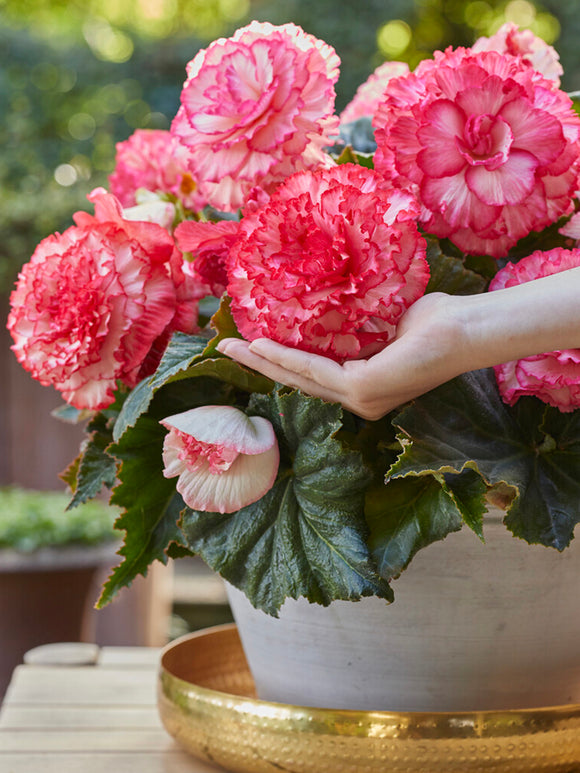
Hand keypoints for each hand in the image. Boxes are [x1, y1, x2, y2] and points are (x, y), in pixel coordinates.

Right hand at [217, 293, 466, 419]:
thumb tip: (331, 310)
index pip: (313, 376)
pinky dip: (286, 358)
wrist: (464, 328)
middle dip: (259, 366)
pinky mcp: (363, 390)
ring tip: (231, 349)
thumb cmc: (433, 321)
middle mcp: (360, 399)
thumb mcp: (384, 324)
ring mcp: (361, 399)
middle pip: (299, 382)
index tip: (251, 346)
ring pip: (300, 379)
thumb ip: (355, 328)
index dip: (279, 362)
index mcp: (364, 385)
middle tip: (225, 351)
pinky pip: (315, 371)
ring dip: (262, 363)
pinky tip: (262, 346)